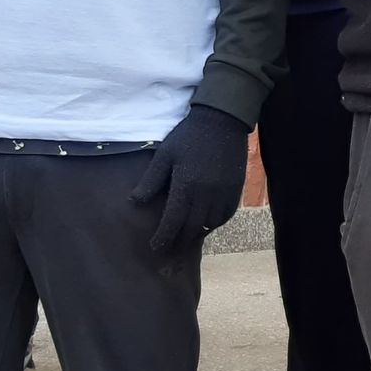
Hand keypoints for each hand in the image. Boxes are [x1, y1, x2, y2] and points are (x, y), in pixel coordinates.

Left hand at [129, 105, 251, 251]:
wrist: (222, 121)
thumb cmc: (188, 136)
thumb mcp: (165, 155)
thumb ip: (151, 181)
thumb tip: (135, 202)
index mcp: (186, 185)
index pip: (173, 221)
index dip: (163, 237)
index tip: (155, 247)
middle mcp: (206, 194)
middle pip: (192, 228)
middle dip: (179, 241)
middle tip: (169, 249)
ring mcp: (223, 193)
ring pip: (210, 224)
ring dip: (197, 233)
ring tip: (186, 238)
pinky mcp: (235, 189)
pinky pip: (226, 215)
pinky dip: (215, 223)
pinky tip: (207, 223)